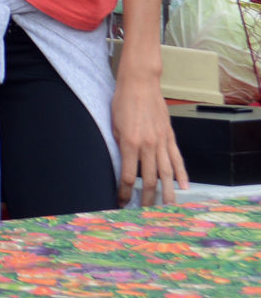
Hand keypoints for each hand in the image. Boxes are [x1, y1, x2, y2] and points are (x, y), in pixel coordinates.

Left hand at [111, 59, 188, 205]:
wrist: (140, 83)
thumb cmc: (122, 101)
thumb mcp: (113, 124)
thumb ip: (119, 145)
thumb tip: (122, 163)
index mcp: (130, 143)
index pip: (129, 176)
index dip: (125, 192)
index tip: (121, 202)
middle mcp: (148, 145)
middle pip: (150, 180)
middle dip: (147, 199)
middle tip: (145, 214)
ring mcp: (161, 141)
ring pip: (167, 174)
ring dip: (168, 193)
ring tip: (167, 209)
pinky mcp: (170, 136)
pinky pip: (177, 159)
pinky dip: (181, 174)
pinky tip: (184, 188)